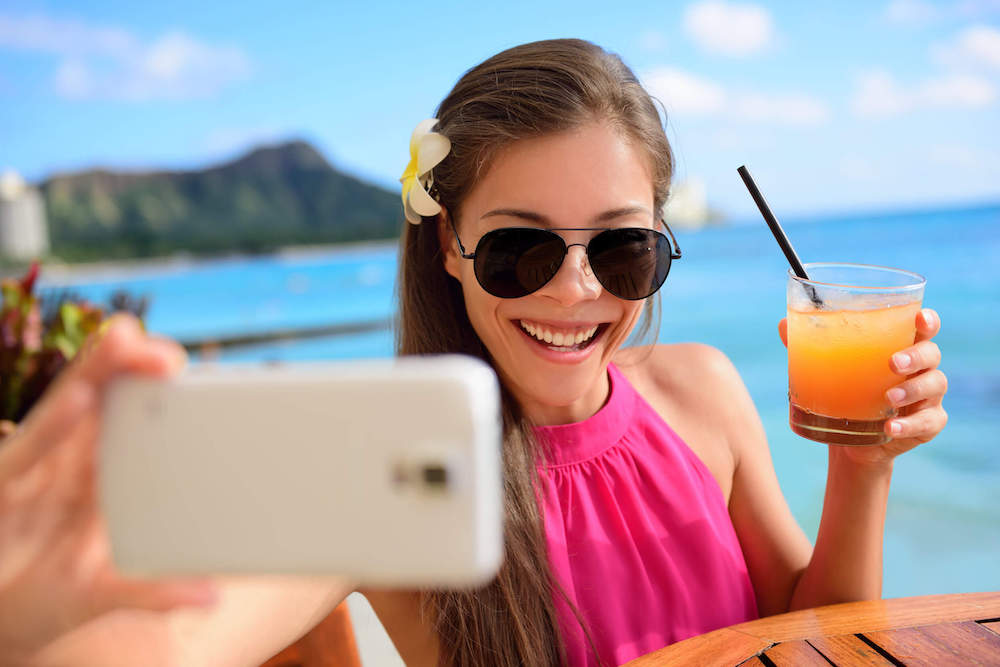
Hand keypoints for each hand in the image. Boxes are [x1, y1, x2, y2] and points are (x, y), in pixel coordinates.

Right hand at [0, 316, 217, 660]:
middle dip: (129, 360)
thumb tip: (210, 596)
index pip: (132, 417)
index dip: (156, 386)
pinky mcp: (0, 488)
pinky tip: (76, 401)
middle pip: (101, 395)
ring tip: (125, 340)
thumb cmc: (46, 596)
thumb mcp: (102, 596)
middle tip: (164, 345)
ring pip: (65, 407)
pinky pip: (24, 451)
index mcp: (100, 474)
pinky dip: (51, 426)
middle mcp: (68, 461)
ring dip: (94, 371)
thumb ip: (151, 593)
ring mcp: (32, 469)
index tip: (189, 370)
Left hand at [778, 308, 948, 464]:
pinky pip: (927, 422)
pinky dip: (909, 425)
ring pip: (934, 385)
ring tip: (889, 398)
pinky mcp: (927, 425)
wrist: (849, 442)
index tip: (920, 318)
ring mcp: (927, 398)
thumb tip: (783, 324)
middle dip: (916, 356)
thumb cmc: (843, 393)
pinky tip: (890, 428)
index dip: (927, 321)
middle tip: (893, 363)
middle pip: (932, 354)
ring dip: (913, 390)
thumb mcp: (826, 369)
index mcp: (900, 347)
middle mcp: (920, 369)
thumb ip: (808, 345)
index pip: (922, 328)